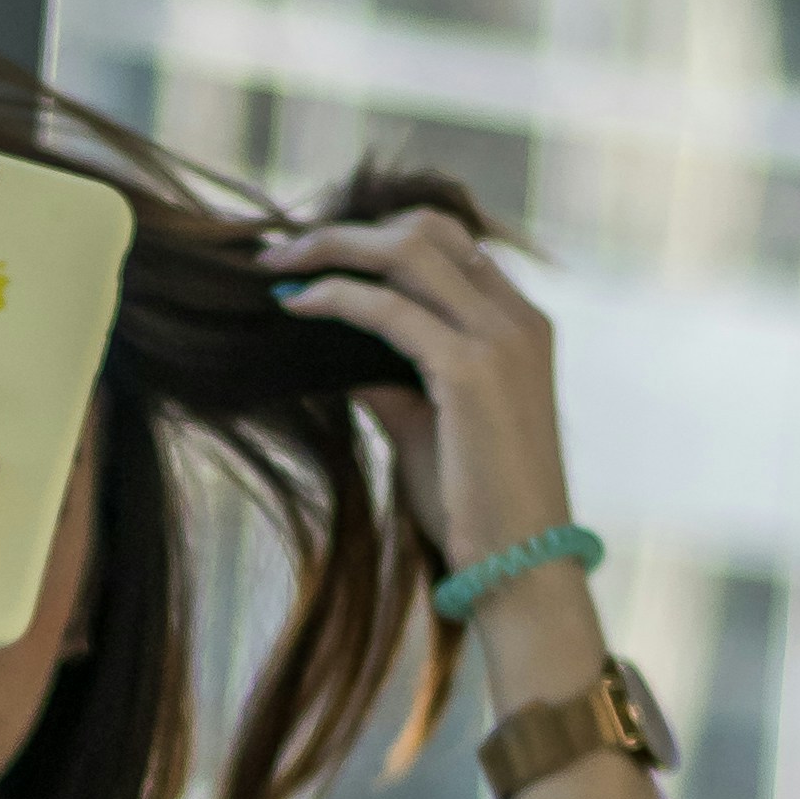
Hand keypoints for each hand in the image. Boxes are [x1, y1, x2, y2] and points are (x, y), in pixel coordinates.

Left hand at [264, 209, 576, 585]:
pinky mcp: (470, 371)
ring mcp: (501, 339)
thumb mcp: (426, 425)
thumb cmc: (477, 509)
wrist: (520, 569)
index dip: (380, 235)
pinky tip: (293, 306)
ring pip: (406, 252)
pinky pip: (388, 309)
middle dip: (347, 231)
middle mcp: (519, 320)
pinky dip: (334, 296)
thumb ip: (390, 376)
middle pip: (427, 230)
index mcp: (521, 326)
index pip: (451, 243)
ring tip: (277, 267)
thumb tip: (333, 347)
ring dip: (332, 248)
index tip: (320, 255)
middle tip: (282, 252)